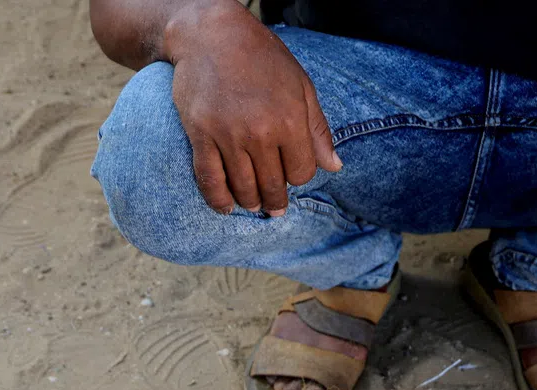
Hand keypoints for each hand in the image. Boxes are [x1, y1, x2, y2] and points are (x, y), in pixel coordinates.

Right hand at [165, 0, 340, 214]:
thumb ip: (318, 129)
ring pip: (243, 189)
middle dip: (276, 201)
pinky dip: (218, 200)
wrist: (212, 35)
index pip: (301, 173)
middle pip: (273, 186)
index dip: (298, 176)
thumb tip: (334, 167)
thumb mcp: (300, 86)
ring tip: (253, 204)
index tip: (290, 172)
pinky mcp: (201, 136)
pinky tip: (226, 207)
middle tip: (275, 207)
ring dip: (250, 202)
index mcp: (290, 119)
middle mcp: (261, 131)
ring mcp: (229, 136)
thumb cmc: (261, 58)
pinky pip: (210, 180)